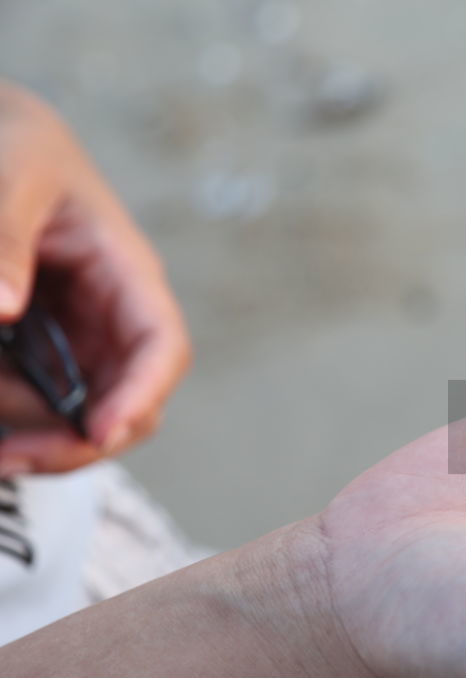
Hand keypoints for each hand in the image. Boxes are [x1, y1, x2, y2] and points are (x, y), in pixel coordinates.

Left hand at [0, 82, 188, 473]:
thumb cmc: (13, 141)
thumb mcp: (9, 171)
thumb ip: (2, 236)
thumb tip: (3, 309)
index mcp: (127, 275)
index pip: (161, 348)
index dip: (139, 395)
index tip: (97, 432)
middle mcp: (111, 319)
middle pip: (123, 404)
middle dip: (73, 442)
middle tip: (5, 459)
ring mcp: (75, 340)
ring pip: (71, 415)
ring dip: (24, 432)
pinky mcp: (37, 350)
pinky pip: (28, 400)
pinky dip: (4, 415)